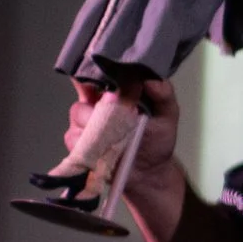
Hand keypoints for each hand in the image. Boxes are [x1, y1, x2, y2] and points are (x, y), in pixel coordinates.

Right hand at [77, 80, 184, 235]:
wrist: (148, 172)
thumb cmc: (157, 139)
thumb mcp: (168, 115)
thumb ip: (163, 95)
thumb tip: (150, 80)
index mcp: (117, 89)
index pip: (99, 69)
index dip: (97, 69)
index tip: (106, 75)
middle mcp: (97, 101)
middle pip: (84, 89)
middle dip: (99, 98)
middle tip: (114, 109)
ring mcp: (85, 121)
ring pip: (79, 113)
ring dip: (97, 122)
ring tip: (116, 134)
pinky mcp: (77, 141)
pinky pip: (74, 135)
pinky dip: (89, 141)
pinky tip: (104, 148)